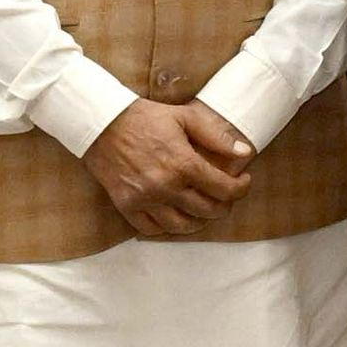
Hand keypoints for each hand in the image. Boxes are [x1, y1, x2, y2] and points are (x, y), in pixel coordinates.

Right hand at [87, 98, 256, 235]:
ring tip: (203, 208)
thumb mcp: (185, 117)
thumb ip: (217, 137)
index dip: (241, 188)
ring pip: (182, 226)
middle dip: (224, 206)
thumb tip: (244, 153)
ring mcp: (145, 199)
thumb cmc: (145, 117)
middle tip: (226, 196)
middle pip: (208, 211)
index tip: (243, 182)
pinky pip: (153, 229)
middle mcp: (165, 186)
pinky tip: (175, 214)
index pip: (224, 189)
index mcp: (183, 164)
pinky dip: (168, 226)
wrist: (102, 124)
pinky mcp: (127, 206)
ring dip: (199, 221)